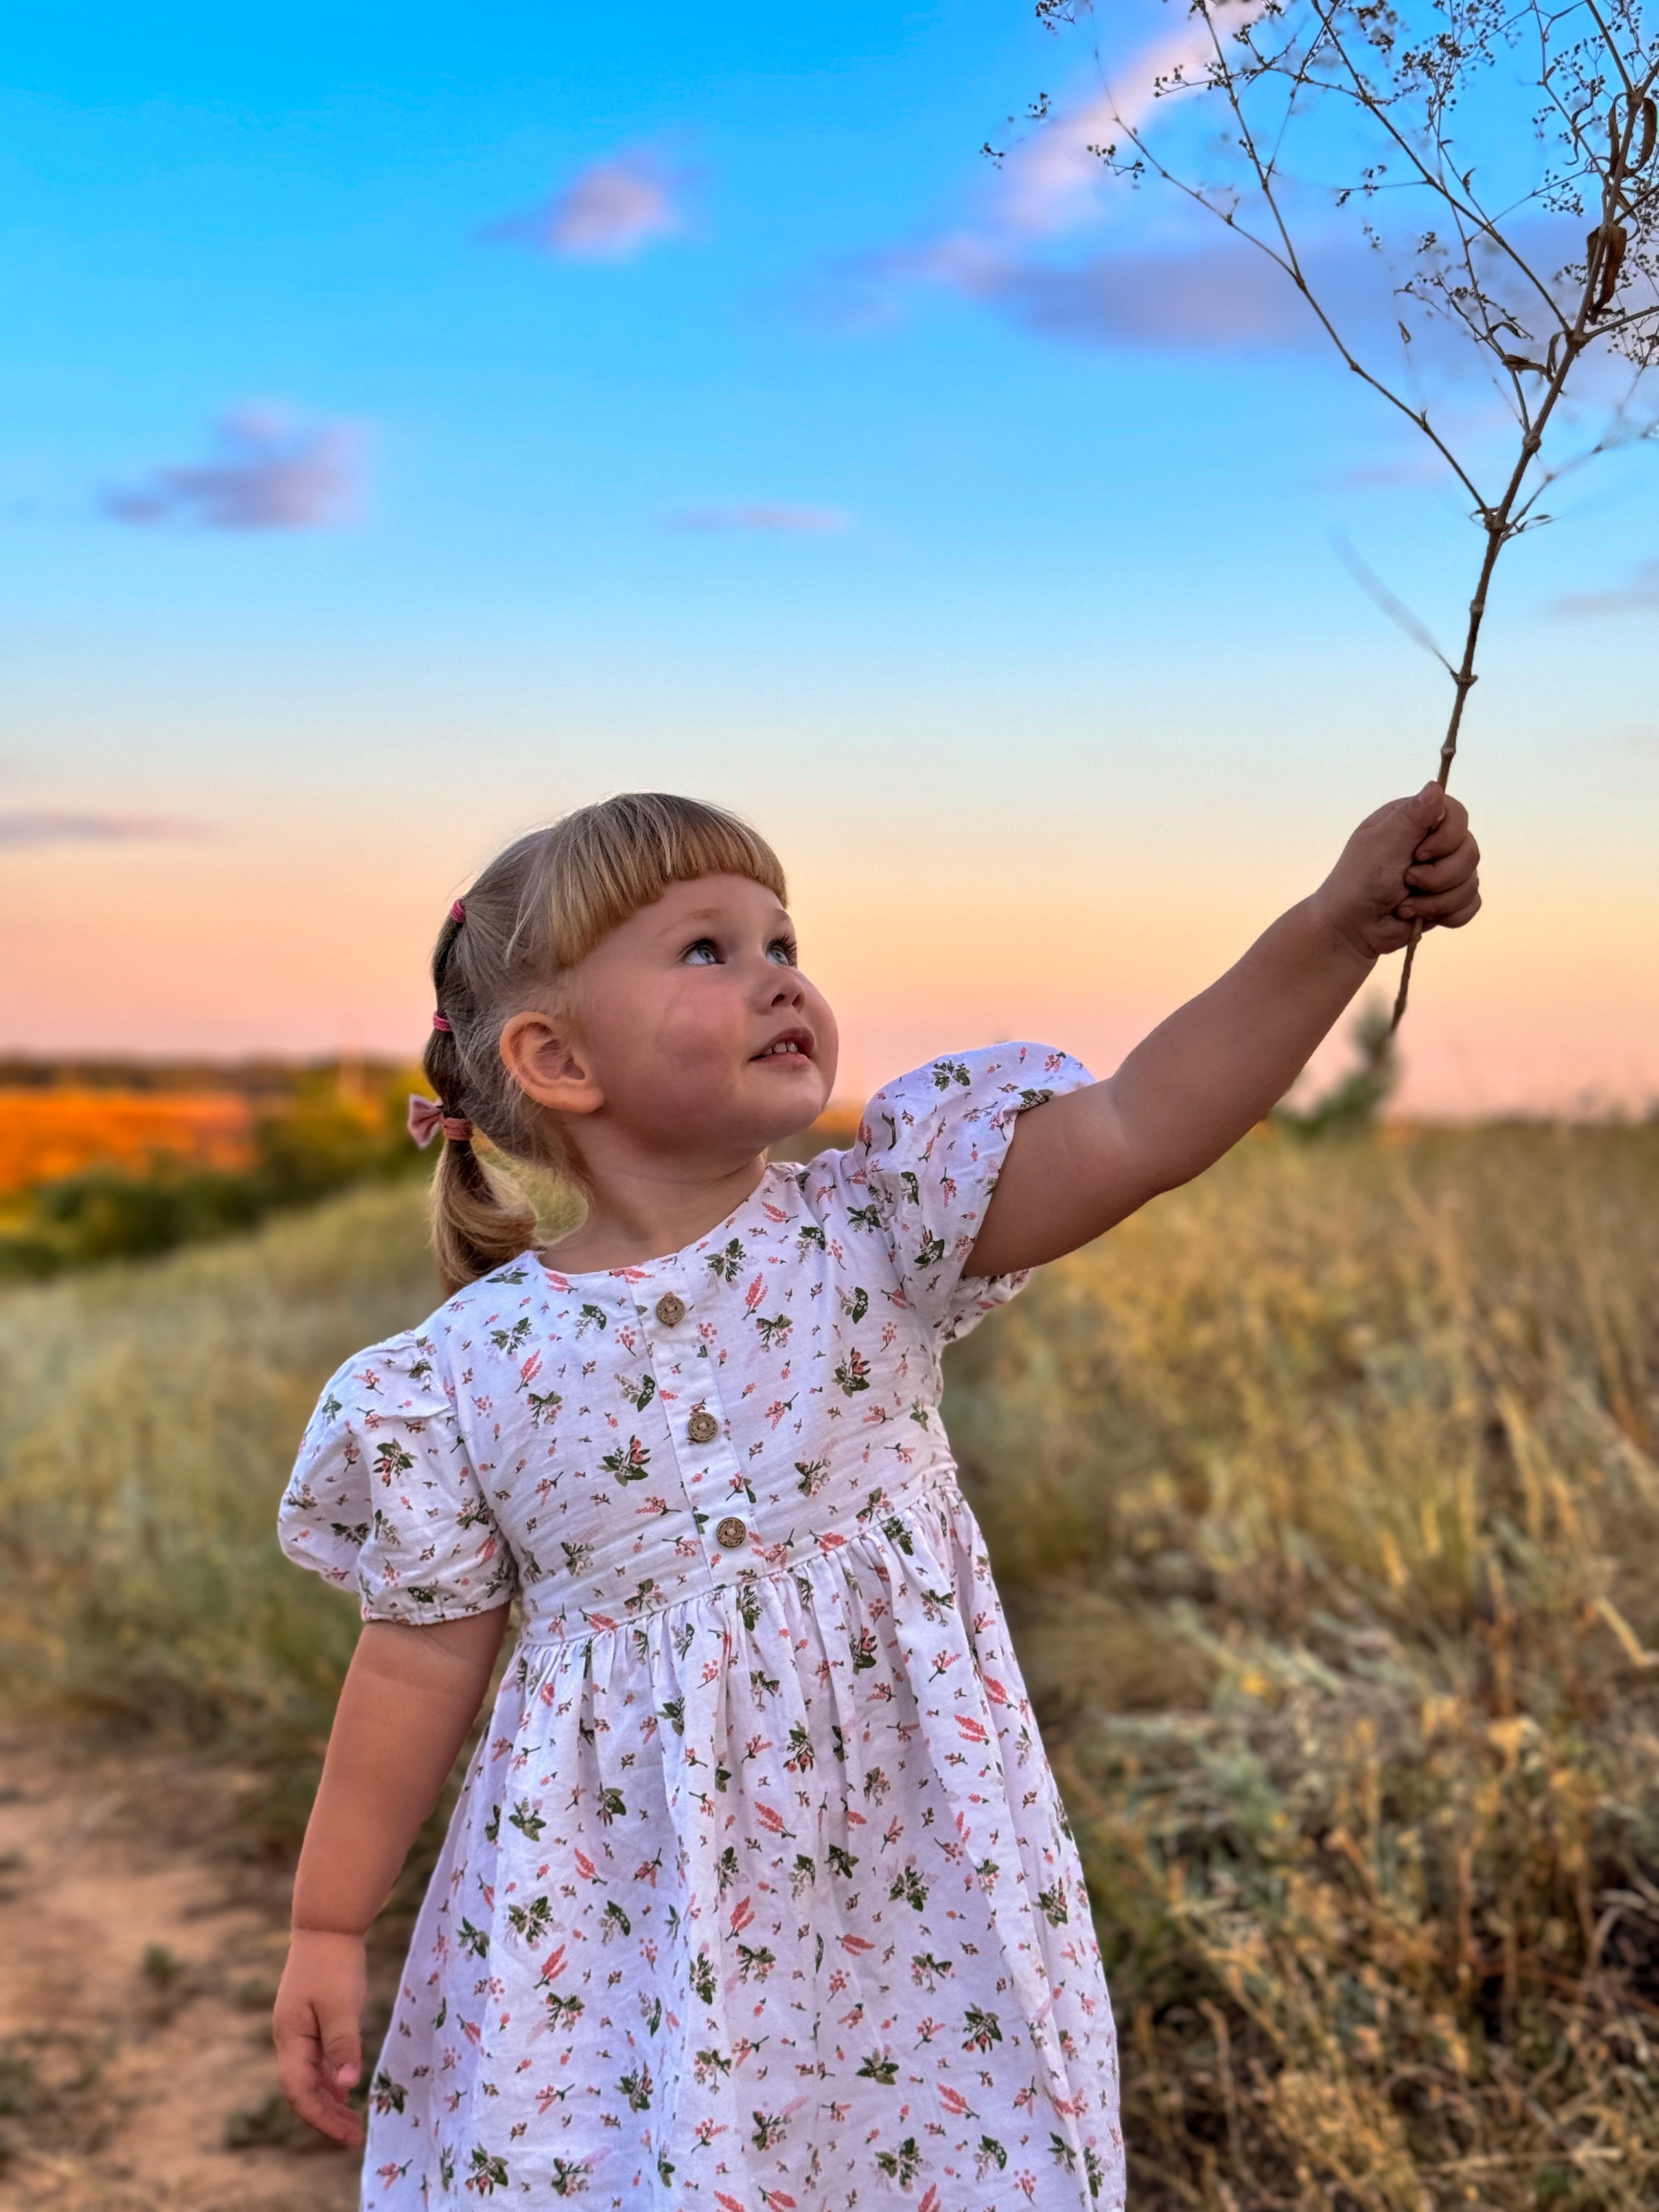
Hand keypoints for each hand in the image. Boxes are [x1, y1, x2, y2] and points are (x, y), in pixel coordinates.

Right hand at [273, 1927, 367, 2146]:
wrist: (328, 1924)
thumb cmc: (334, 1962)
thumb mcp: (342, 2004)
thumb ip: (343, 2044)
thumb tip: (345, 2087)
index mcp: (290, 2038)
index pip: (300, 2092)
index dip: (322, 2118)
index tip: (348, 2136)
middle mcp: (288, 2039)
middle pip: (302, 2089)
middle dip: (326, 2116)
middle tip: (355, 2136)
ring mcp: (297, 2029)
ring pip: (309, 2077)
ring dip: (329, 2100)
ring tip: (352, 2121)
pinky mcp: (310, 2019)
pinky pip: (316, 2060)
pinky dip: (330, 2078)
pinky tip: (345, 2089)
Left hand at [1311, 783, 1481, 961]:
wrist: (1352, 928)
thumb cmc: (1359, 881)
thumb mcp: (1382, 843)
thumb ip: (1412, 816)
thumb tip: (1435, 786)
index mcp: (1416, 821)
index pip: (1458, 814)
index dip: (1447, 838)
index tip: (1418, 854)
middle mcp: (1433, 843)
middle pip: (1470, 851)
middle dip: (1438, 876)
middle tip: (1405, 880)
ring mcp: (1443, 872)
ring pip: (1471, 881)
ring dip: (1435, 901)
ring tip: (1405, 905)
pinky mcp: (1448, 900)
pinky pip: (1471, 904)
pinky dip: (1448, 915)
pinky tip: (1421, 917)